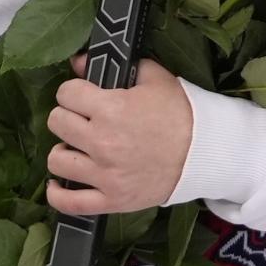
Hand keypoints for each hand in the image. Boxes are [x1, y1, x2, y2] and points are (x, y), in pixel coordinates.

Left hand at [44, 57, 193, 217]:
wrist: (208, 153)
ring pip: (57, 160)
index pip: (66, 93)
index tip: (83, 96)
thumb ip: (116, 66)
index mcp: (111, 109)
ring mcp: (105, 174)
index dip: (74, 91)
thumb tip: (80, 62)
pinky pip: (70, 203)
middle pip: (57, 122)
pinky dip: (59, 194)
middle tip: (83, 120)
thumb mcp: (155, 78)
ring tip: (78, 149)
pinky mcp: (113, 200)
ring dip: (65, 151)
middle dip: (68, 116)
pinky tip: (59, 183)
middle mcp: (102, 142)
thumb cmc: (182, 113)